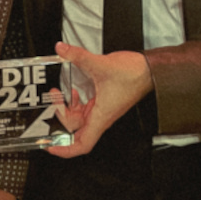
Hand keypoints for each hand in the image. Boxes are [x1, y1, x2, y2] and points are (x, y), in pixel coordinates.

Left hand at [47, 41, 152, 157]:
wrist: (148, 69)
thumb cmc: (134, 75)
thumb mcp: (100, 64)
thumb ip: (78, 56)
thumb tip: (62, 49)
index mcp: (101, 116)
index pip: (83, 144)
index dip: (66, 150)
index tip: (52, 147)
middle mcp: (102, 116)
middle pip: (76, 129)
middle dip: (60, 118)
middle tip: (53, 104)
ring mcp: (102, 109)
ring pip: (79, 118)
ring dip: (67, 109)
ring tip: (58, 95)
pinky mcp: (104, 101)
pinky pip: (85, 108)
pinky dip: (75, 102)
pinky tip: (73, 91)